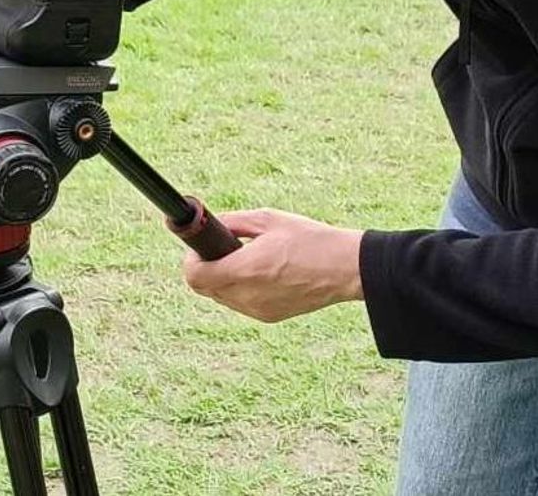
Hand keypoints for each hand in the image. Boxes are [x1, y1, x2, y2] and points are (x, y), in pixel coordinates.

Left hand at [180, 208, 364, 322]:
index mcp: (245, 269)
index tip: (202, 247)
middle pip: (204, 288)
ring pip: (222, 297)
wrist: (345, 268)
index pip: (194, 276)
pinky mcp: (268, 317)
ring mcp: (257, 310)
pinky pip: (240, 304)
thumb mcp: (269, 219)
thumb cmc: (309, 239)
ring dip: (224, 279)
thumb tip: (211, 225)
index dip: (192, 260)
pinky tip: (263, 274)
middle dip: (207, 268)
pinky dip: (241, 290)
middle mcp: (247, 296)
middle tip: (223, 250)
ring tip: (248, 260)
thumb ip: (233, 222)